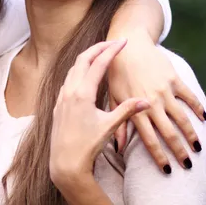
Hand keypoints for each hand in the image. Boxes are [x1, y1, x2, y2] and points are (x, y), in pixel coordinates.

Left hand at [49, 40, 149, 190]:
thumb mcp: (109, 126)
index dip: (112, 50)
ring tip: (100, 54)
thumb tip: (147, 101)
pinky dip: (78, 70)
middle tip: (112, 42)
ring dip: (87, 58)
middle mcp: (70, 91)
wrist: (65, 163)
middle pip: (83, 59)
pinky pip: (68, 79)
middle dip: (98, 47)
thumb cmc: (88, 146)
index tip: (122, 41)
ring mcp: (62, 97)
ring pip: (74, 68)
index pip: (98, 63)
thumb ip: (127, 110)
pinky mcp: (58, 104)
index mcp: (83, 93)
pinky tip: (85, 75)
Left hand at [108, 30, 205, 173]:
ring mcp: (164, 90)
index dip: (159, 157)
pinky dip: (198, 108)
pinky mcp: (174, 79)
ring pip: (182, 118)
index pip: (149, 140)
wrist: (128, 44)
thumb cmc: (117, 73)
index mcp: (135, 108)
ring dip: (191, 135)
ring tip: (197, 148)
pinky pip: (189, 97)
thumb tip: (119, 148)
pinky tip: (205, 119)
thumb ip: (119, 122)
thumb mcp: (113, 97)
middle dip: (178, 151)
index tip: (166, 170)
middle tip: (187, 166)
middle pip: (168, 133)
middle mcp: (151, 102)